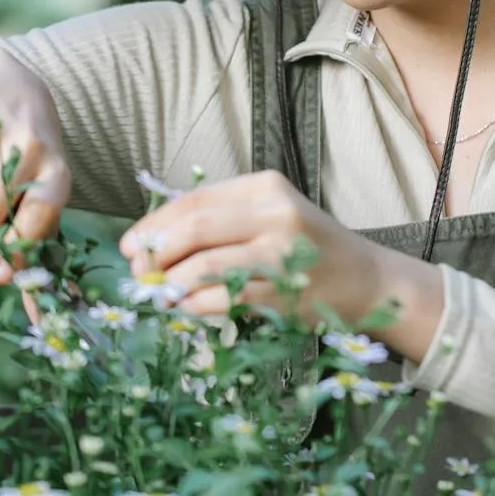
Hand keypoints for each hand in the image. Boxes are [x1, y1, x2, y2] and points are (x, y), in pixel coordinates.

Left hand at [120, 170, 401, 328]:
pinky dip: (196, 305)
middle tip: (139, 275)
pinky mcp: (286, 292)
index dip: (153, 225)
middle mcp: (275, 213)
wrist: (364, 280)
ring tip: (161, 295)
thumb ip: (218, 221)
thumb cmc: (305, 247)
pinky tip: (188, 309)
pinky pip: (225, 299)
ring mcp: (283, 254)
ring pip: (205, 265)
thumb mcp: (267, 215)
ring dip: (171, 284)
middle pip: (194, 228)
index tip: (130, 247)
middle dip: (156, 253)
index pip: (193, 201)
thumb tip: (148, 243)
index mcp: (264, 186)